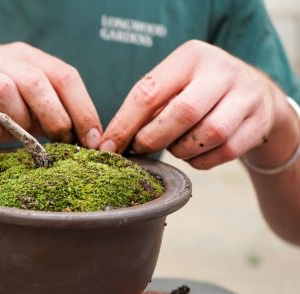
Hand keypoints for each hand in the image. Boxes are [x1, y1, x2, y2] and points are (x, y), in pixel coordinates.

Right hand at [0, 42, 101, 151]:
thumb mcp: (28, 113)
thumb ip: (53, 116)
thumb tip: (88, 139)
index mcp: (24, 56)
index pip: (63, 74)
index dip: (82, 107)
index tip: (93, 138)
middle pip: (36, 80)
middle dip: (55, 115)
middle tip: (61, 140)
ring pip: (5, 90)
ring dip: (19, 121)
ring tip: (17, 136)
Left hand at [99, 40, 291, 169]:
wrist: (253, 93)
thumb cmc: (197, 92)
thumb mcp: (174, 85)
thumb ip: (147, 107)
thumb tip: (111, 141)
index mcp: (190, 57)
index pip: (149, 93)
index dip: (125, 124)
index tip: (109, 146)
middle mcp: (221, 71)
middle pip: (182, 113)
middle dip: (153, 139)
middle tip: (140, 149)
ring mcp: (245, 95)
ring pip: (208, 134)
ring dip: (181, 150)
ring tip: (173, 147)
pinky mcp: (259, 121)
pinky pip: (225, 151)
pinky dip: (201, 161)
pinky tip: (194, 154)